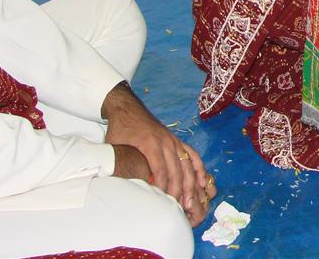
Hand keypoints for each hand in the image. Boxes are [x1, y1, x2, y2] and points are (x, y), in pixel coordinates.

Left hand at [103, 82, 212, 225]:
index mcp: (150, 143)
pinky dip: (199, 168)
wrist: (127, 109)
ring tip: (192, 200)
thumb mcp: (115, 147)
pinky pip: (192, 155)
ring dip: (191, 183)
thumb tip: (122, 186)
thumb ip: (120, 164)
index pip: (161, 170)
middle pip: (177, 170)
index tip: (165, 204)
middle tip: (181, 208)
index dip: (164, 187)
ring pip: (187, 164)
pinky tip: (204, 181)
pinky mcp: (177, 141)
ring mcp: (174, 141)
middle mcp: (166, 142)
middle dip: (180, 190)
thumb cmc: (120, 130)